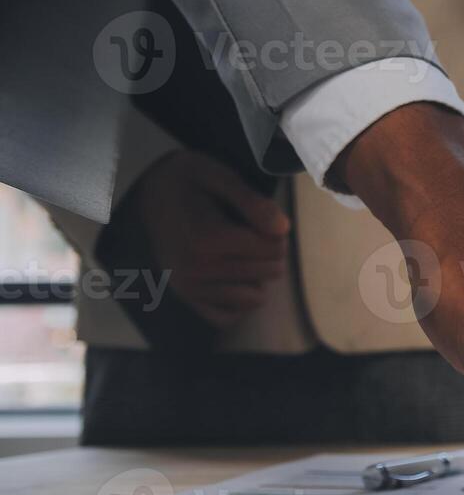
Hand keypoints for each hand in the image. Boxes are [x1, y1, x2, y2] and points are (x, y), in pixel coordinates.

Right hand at [131, 150, 290, 327]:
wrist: (150, 189)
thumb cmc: (191, 180)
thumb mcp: (222, 177)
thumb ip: (254, 202)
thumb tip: (283, 229)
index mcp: (207, 238)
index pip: (274, 249)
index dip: (276, 231)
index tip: (259, 218)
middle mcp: (196, 268)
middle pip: (269, 272)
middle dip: (270, 252)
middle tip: (250, 231)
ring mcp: (189, 286)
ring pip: (255, 298)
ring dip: (257, 277)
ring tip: (242, 253)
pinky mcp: (186, 297)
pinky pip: (228, 317)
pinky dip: (239, 301)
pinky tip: (235, 276)